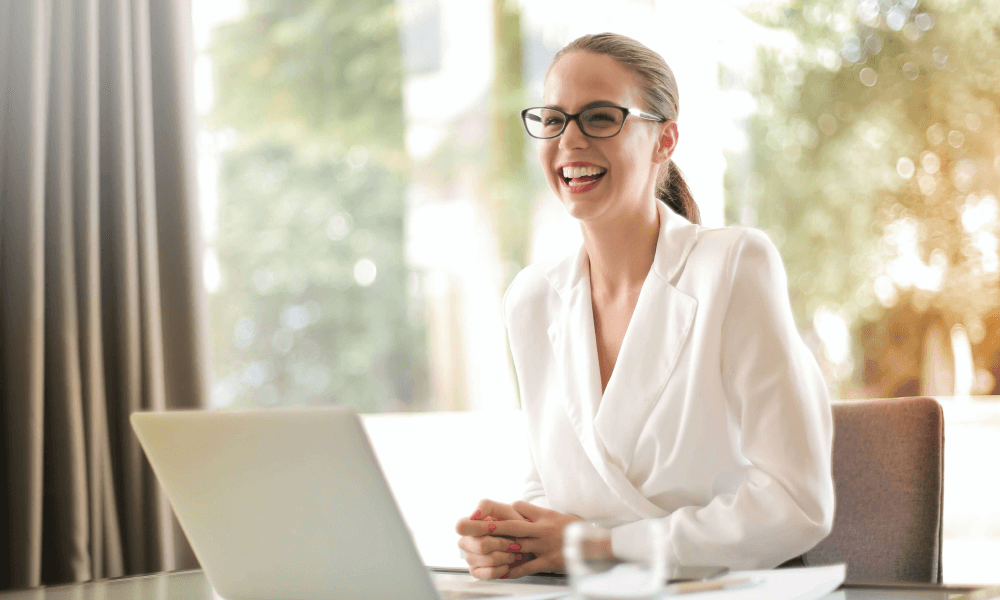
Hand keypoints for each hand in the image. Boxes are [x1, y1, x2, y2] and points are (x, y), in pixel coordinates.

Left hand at [456, 500, 580, 578]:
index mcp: (543, 515)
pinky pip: (528, 566)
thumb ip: (536, 513)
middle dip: (491, 526)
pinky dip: (514, 570)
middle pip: (512, 526)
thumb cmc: (573, 530)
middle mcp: (542, 528)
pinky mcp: (548, 561)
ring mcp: (544, 545)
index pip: (519, 507)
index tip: (486, 512)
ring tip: (481, 550)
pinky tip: (502, 572)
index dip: (503, 510)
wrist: (594, 544)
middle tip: (472, 526)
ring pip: (517, 545)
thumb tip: (516, 508)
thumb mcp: (556, 515)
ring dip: (498, 548)